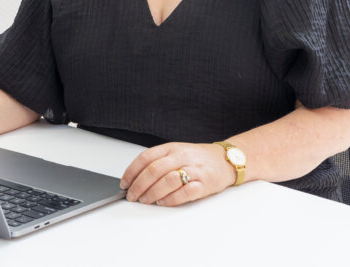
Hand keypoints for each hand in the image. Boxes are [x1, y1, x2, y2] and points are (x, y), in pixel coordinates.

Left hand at [120, 141, 235, 206]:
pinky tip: (163, 202)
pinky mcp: (204, 183)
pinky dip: (171, 199)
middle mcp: (181, 156)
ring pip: (168, 181)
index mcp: (172, 148)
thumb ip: (158, 162)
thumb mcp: (176, 152)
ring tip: (145, 200)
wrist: (225, 160)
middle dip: (138, 186)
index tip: (124, 183)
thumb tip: (134, 178)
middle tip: (132, 196)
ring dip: (152, 193)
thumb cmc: (197, 158)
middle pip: (154, 170)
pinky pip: (185, 192)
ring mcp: (193, 169)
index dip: (132, 171)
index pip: (146, 158)